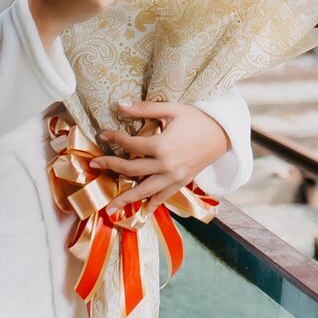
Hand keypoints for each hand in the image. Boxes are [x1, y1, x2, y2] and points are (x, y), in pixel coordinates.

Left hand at [92, 100, 231, 211]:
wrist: (223, 134)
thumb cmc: (198, 118)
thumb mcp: (172, 110)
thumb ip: (145, 109)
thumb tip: (121, 105)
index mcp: (161, 146)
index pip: (130, 143)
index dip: (114, 138)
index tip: (103, 134)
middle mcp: (165, 165)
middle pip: (131, 169)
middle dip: (111, 166)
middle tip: (94, 164)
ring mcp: (173, 177)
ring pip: (144, 190)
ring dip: (125, 198)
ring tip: (110, 206)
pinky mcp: (181, 183)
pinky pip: (163, 197)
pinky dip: (152, 205)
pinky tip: (142, 211)